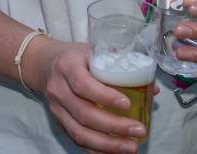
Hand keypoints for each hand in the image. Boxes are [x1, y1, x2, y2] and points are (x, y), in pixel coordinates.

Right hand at [27, 39, 147, 153]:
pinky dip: (97, 149)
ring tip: (131, 147)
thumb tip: (153, 89)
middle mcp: (58, 89)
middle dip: (114, 126)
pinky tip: (115, 152)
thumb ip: (121, 67)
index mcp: (68, 66)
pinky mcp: (59, 122)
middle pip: (84, 113)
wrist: (43, 65)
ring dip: (107, 144)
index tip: (127, 104)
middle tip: (138, 130)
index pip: (84, 85)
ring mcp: (57, 109)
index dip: (105, 97)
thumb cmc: (76, 57)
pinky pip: (76, 140)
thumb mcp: (94, 51)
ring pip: (79, 132)